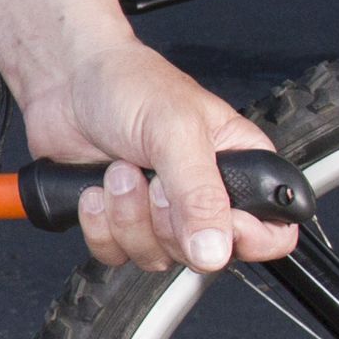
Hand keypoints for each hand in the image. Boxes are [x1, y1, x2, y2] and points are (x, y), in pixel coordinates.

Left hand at [20, 35, 300, 276]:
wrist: (66, 80)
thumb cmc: (130, 84)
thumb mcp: (176, 132)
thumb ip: (200, 194)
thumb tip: (215, 250)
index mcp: (240, 166)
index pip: (272, 233)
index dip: (246, 239)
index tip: (213, 224)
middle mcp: (205, 196)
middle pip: (205, 255)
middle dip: (164, 219)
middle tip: (150, 176)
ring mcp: (162, 213)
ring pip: (157, 258)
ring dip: (127, 216)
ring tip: (118, 170)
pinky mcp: (121, 222)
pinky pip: (115, 254)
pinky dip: (98, 225)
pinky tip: (95, 188)